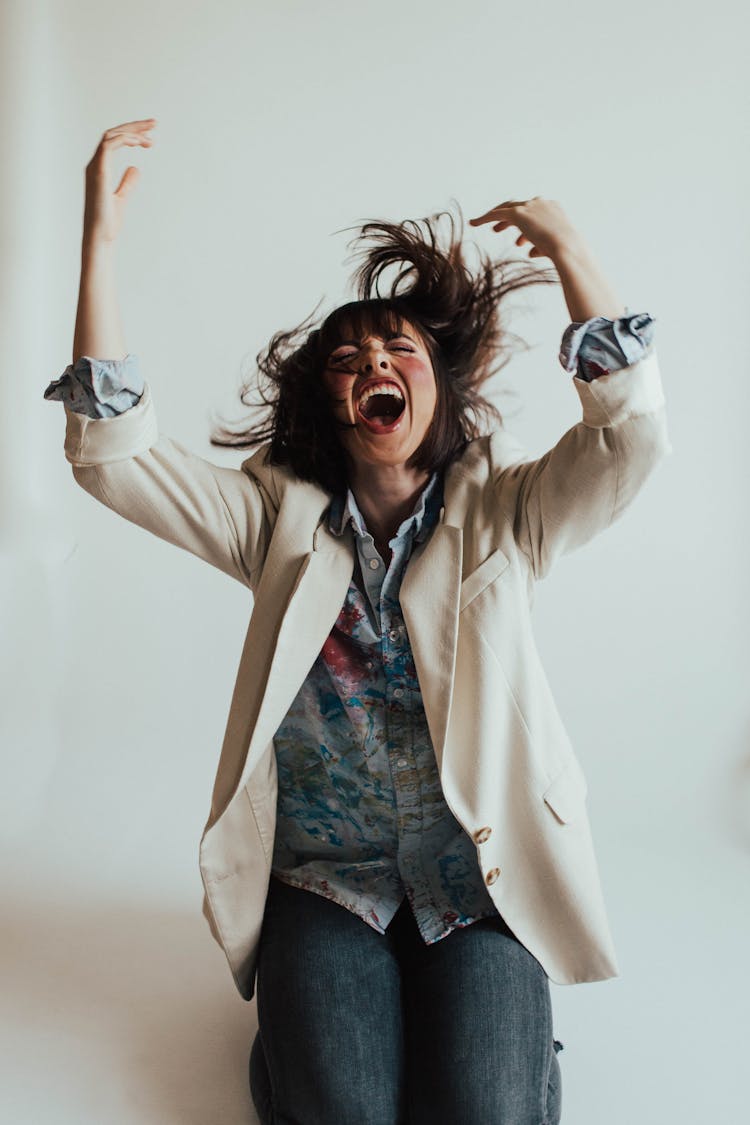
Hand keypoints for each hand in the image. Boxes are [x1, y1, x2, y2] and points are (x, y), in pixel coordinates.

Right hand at [83, 118, 156, 246]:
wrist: (100, 237)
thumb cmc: (108, 223)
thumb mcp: (122, 198)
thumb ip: (127, 182)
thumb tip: (135, 168)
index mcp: (100, 169)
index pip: (114, 141)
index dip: (132, 133)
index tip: (150, 134)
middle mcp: (95, 165)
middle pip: (113, 134)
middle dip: (134, 126)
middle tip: (155, 124)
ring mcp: (95, 168)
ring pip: (111, 136)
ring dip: (132, 131)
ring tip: (151, 136)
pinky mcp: (98, 173)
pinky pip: (109, 146)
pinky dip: (124, 140)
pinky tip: (140, 143)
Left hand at [469, 197, 584, 261]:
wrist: (568, 248)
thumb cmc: (566, 253)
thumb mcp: (553, 250)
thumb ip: (541, 248)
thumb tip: (531, 252)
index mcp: (554, 209)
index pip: (536, 213)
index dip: (526, 225)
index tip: (521, 237)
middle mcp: (542, 204)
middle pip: (521, 207)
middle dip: (510, 219)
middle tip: (499, 229)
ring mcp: (531, 206)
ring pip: (508, 209)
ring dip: (499, 220)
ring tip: (493, 230)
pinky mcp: (519, 213)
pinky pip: (497, 214)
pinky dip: (485, 218)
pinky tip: (474, 223)